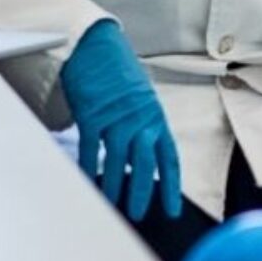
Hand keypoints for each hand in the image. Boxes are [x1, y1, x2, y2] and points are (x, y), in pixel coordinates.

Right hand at [59, 19, 182, 221]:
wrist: (97, 46)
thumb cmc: (119, 73)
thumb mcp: (140, 100)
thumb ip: (142, 127)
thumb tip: (138, 157)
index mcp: (156, 118)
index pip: (169, 157)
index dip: (172, 185)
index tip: (171, 209)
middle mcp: (141, 120)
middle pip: (146, 164)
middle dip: (145, 192)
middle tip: (140, 215)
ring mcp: (117, 118)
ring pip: (119, 160)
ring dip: (116, 186)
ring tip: (113, 208)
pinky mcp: (93, 115)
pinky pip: (92, 148)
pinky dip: (90, 168)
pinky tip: (89, 184)